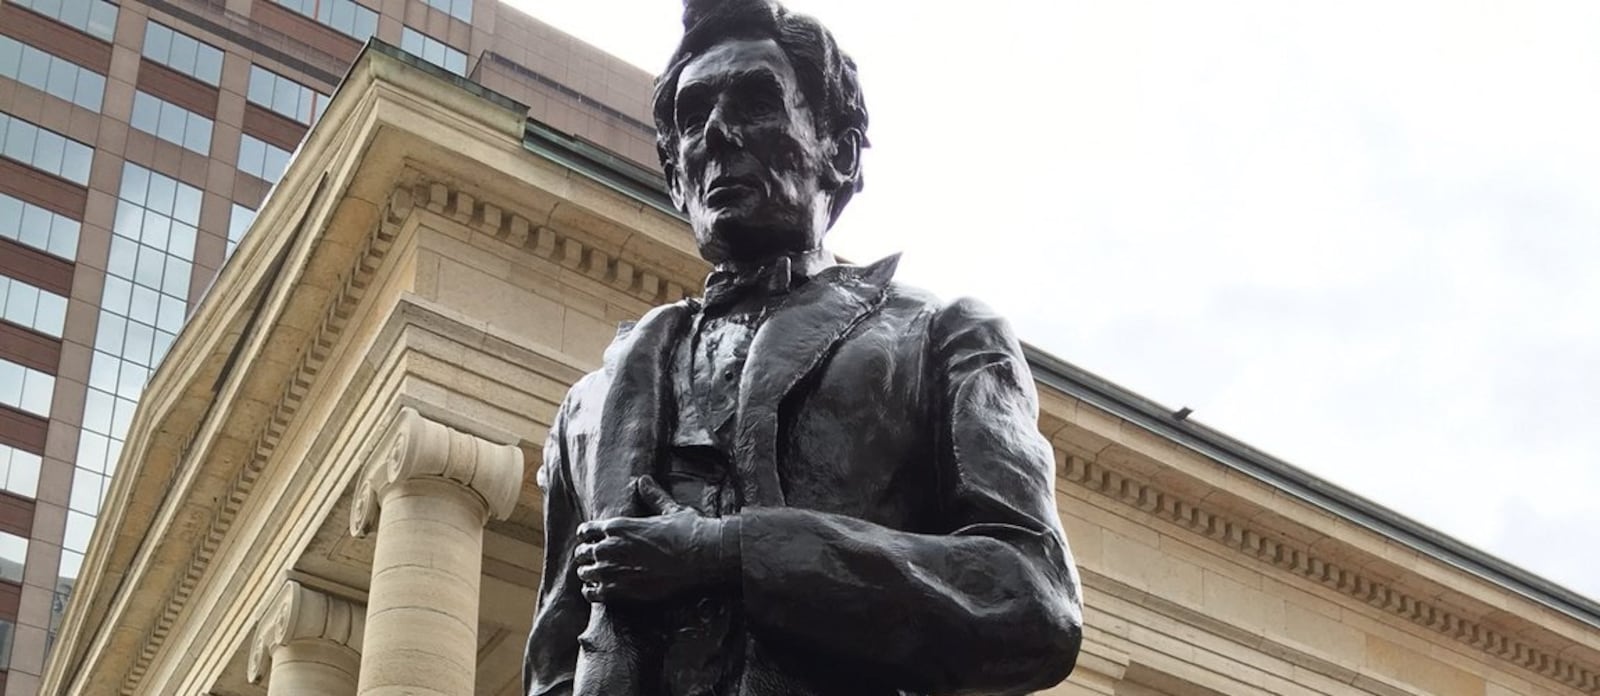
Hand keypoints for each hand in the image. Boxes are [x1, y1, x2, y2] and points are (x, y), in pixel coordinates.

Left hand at [574, 476, 737, 603]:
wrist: (703, 557)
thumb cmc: (689, 531)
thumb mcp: (670, 509)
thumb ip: (653, 496)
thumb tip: (644, 480)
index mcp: (619, 526)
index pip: (587, 530)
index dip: (588, 535)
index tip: (592, 539)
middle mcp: (610, 547)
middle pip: (582, 552)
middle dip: (587, 555)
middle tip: (593, 559)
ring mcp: (613, 570)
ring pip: (584, 573)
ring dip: (589, 574)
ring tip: (594, 576)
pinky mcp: (622, 591)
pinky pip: (593, 594)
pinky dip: (592, 592)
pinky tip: (598, 590)